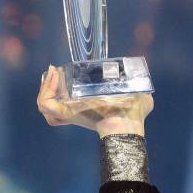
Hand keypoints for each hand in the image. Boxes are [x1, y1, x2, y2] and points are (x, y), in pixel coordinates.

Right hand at [36, 65, 152, 136]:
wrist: (126, 119)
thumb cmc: (136, 113)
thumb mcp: (141, 101)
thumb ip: (142, 94)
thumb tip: (146, 89)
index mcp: (89, 111)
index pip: (68, 109)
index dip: (62, 93)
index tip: (63, 75)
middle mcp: (76, 115)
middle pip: (53, 107)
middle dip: (50, 88)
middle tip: (56, 73)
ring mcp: (69, 114)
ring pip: (45, 104)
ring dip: (46, 87)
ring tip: (55, 72)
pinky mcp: (65, 113)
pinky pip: (45, 103)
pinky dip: (46, 89)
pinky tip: (55, 75)